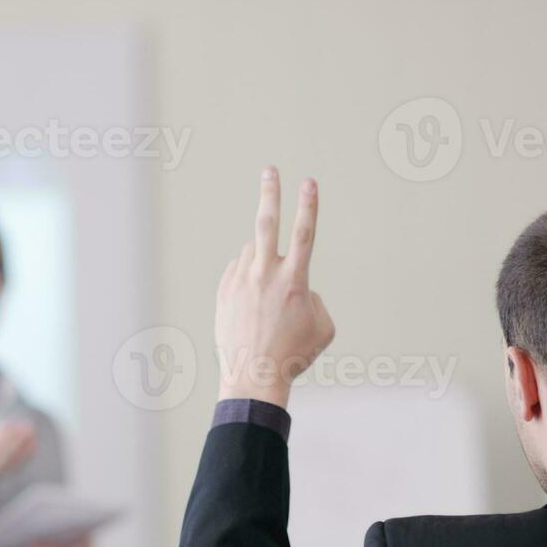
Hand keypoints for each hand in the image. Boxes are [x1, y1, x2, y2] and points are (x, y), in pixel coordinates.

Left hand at [215, 167, 335, 407]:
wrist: (253, 376)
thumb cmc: (294, 354)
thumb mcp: (322, 327)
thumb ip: (313, 297)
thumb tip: (296, 285)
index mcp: (293, 281)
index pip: (304, 233)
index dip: (309, 205)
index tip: (309, 181)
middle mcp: (265, 275)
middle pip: (266, 224)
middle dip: (269, 193)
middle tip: (269, 170)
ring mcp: (241, 282)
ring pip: (253, 254)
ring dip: (264, 264)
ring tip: (267, 298)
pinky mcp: (224, 291)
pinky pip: (239, 273)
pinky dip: (250, 280)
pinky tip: (253, 306)